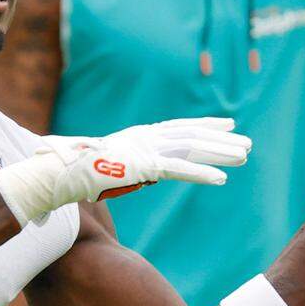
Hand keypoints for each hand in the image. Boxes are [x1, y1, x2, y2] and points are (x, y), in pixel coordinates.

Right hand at [0, 117, 251, 225]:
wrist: (58, 174)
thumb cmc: (73, 172)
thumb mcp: (106, 167)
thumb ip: (129, 168)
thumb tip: (139, 175)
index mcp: (137, 137)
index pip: (177, 129)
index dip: (204, 127)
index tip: (226, 126)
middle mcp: (145, 138)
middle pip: (190, 136)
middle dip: (220, 140)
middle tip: (246, 143)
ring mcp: (146, 150)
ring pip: (192, 149)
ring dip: (220, 153)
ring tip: (245, 156)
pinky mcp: (144, 166)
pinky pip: (180, 169)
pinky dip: (202, 173)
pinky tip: (223, 179)